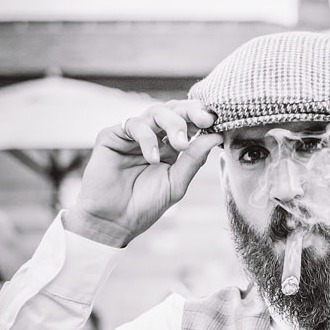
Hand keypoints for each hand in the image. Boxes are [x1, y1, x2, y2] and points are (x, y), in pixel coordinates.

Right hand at [69, 101, 221, 246]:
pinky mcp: (112, 135)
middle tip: (205, 119)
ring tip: (181, 145)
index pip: (189, 122)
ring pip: (155, 112)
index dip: (202, 116)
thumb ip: (194, 159)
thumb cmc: (145, 204)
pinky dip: (147, 138)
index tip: (217, 120)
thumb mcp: (177, 182)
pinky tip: (152, 158)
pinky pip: (133, 125)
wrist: (113, 220)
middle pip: (174, 110)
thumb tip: (217, 136)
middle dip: (191, 111)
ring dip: (173, 124)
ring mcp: (132, 135)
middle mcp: (153, 136)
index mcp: (170, 146)